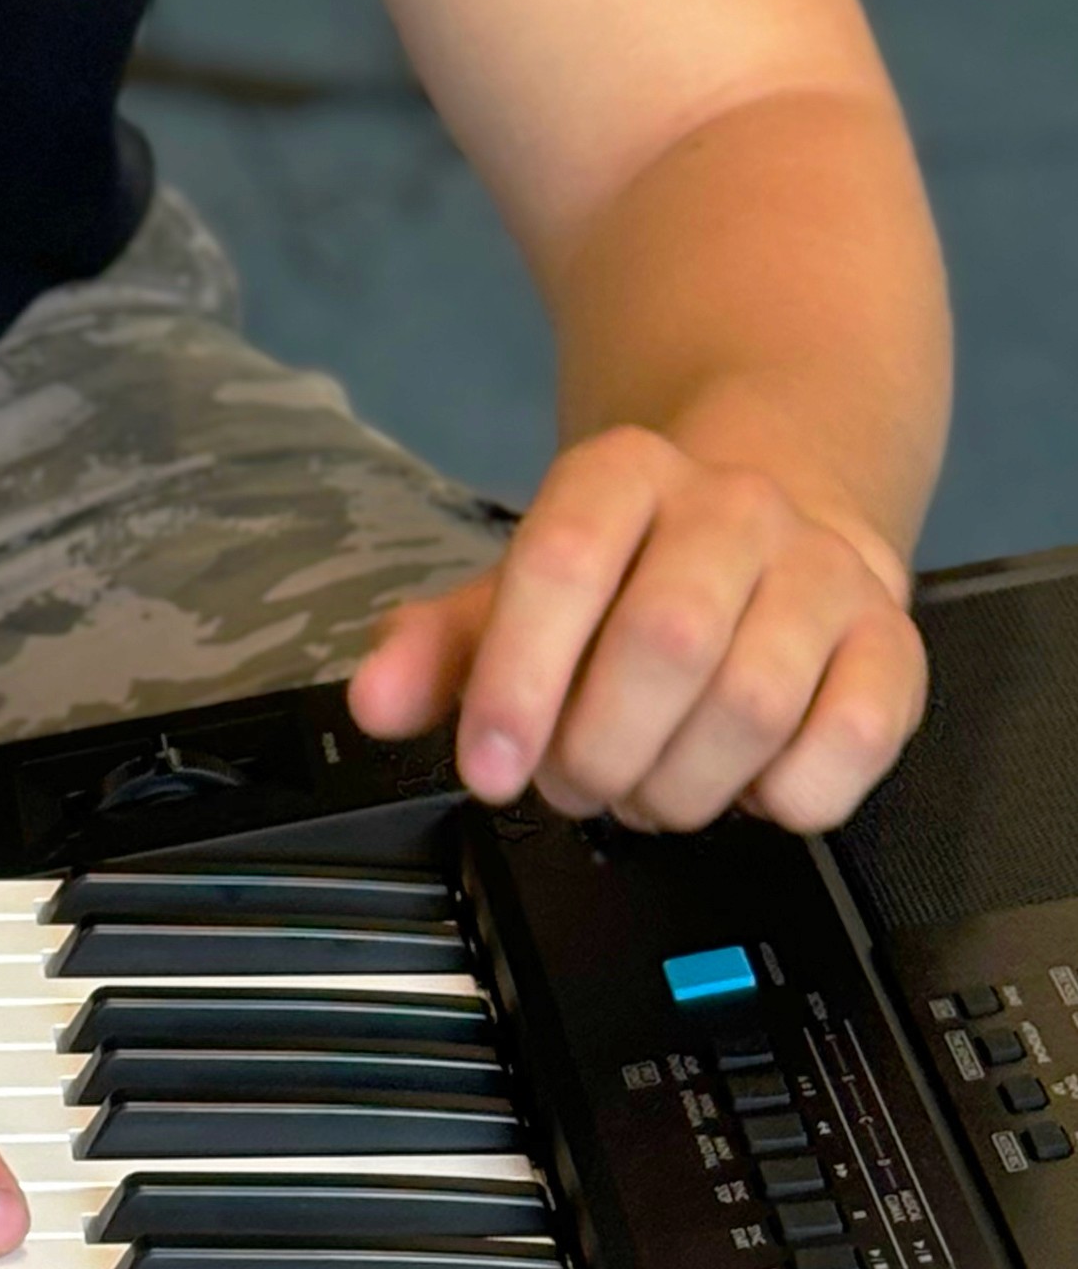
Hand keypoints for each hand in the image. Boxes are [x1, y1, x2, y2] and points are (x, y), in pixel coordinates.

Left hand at [346, 426, 924, 832]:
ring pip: (753, 704)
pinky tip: (742, 783)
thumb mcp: (522, 590)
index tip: (487, 767)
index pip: (561, 565)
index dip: (516, 681)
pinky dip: (783, 796)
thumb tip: (373, 701)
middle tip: (571, 783)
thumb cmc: (632, 571)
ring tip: (643, 791)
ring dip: (679, 784)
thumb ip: (440, 645)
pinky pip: (848, 745)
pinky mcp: (894, 645)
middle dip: (600, 748)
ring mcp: (825, 571)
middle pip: (665, 642)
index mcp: (623, 472)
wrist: (776, 519)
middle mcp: (733, 507)